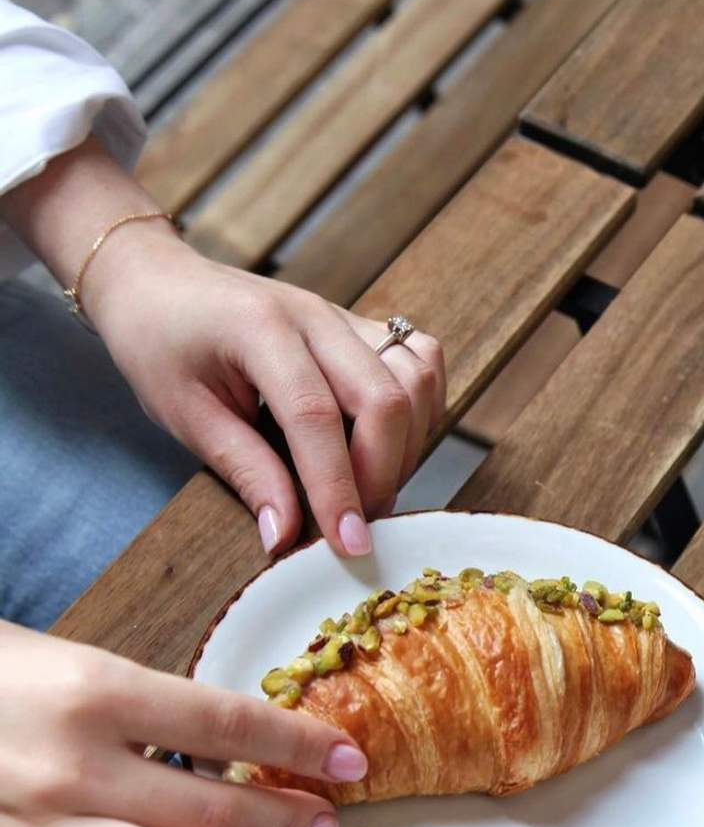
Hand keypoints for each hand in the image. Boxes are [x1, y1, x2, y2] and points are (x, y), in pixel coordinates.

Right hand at [0, 623, 367, 826]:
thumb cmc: (3, 675)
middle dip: (284, 822)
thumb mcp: (86, 664)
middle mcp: (71, 766)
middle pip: (206, 808)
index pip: (227, 724)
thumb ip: (159, 707)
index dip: (299, 747)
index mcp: (97, 693)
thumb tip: (251, 744)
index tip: (348, 761)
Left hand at [90, 223, 444, 556]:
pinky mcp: (363, 326)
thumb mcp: (185, 417)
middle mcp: (315, 317)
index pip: (316, 417)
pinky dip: (421, 409)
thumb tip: (286, 536)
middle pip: (384, 398)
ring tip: (372, 484)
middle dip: (382, 475)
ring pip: (415, 379)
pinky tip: (394, 442)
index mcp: (259, 331)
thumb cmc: (160, 346)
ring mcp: (345, 317)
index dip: (337, 488)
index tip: (348, 544)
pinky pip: (421, 361)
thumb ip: (246, 473)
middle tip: (358, 522)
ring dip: (408, 444)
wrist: (158, 282)